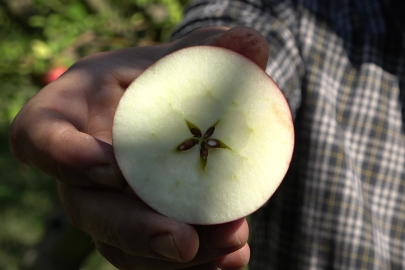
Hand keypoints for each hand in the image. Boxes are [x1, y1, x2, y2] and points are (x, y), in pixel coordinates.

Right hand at [9, 26, 268, 268]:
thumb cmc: (161, 75)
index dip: (64, 156)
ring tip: (231, 245)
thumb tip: (251, 43)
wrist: (172, 106)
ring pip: (123, 244)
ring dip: (172, 255)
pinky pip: (152, 256)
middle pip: (88, 209)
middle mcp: (82, 166)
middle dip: (135, 229)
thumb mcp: (181, 56)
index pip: (40, 136)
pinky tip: (234, 256)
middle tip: (184, 241)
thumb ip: (212, 50)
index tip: (112, 168)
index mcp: (74, 111)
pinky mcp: (138, 223)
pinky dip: (194, 263)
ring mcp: (108, 201)